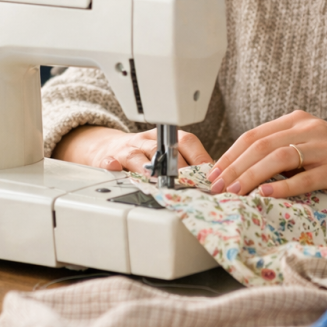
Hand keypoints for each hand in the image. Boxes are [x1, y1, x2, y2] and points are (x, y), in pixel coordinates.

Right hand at [52, 125, 213, 173]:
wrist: (110, 148)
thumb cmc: (145, 155)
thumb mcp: (168, 154)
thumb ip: (189, 166)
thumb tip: (218, 181)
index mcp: (166, 139)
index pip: (187, 142)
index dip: (200, 159)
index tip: (210, 179)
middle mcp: (148, 141)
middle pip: (164, 150)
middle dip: (178, 169)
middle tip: (189, 187)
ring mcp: (128, 149)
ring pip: (138, 155)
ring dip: (148, 168)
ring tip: (156, 180)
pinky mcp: (109, 158)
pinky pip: (110, 160)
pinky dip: (112, 164)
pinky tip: (115, 167)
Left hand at [208, 110, 326, 201]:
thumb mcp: (307, 145)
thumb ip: (279, 149)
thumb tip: (238, 168)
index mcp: (296, 120)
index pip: (253, 135)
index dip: (230, 154)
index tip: (212, 173)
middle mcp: (308, 129)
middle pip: (261, 145)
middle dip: (234, 166)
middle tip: (216, 185)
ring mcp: (324, 147)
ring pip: (278, 158)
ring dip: (252, 175)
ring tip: (235, 191)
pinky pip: (305, 177)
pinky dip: (283, 186)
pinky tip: (266, 195)